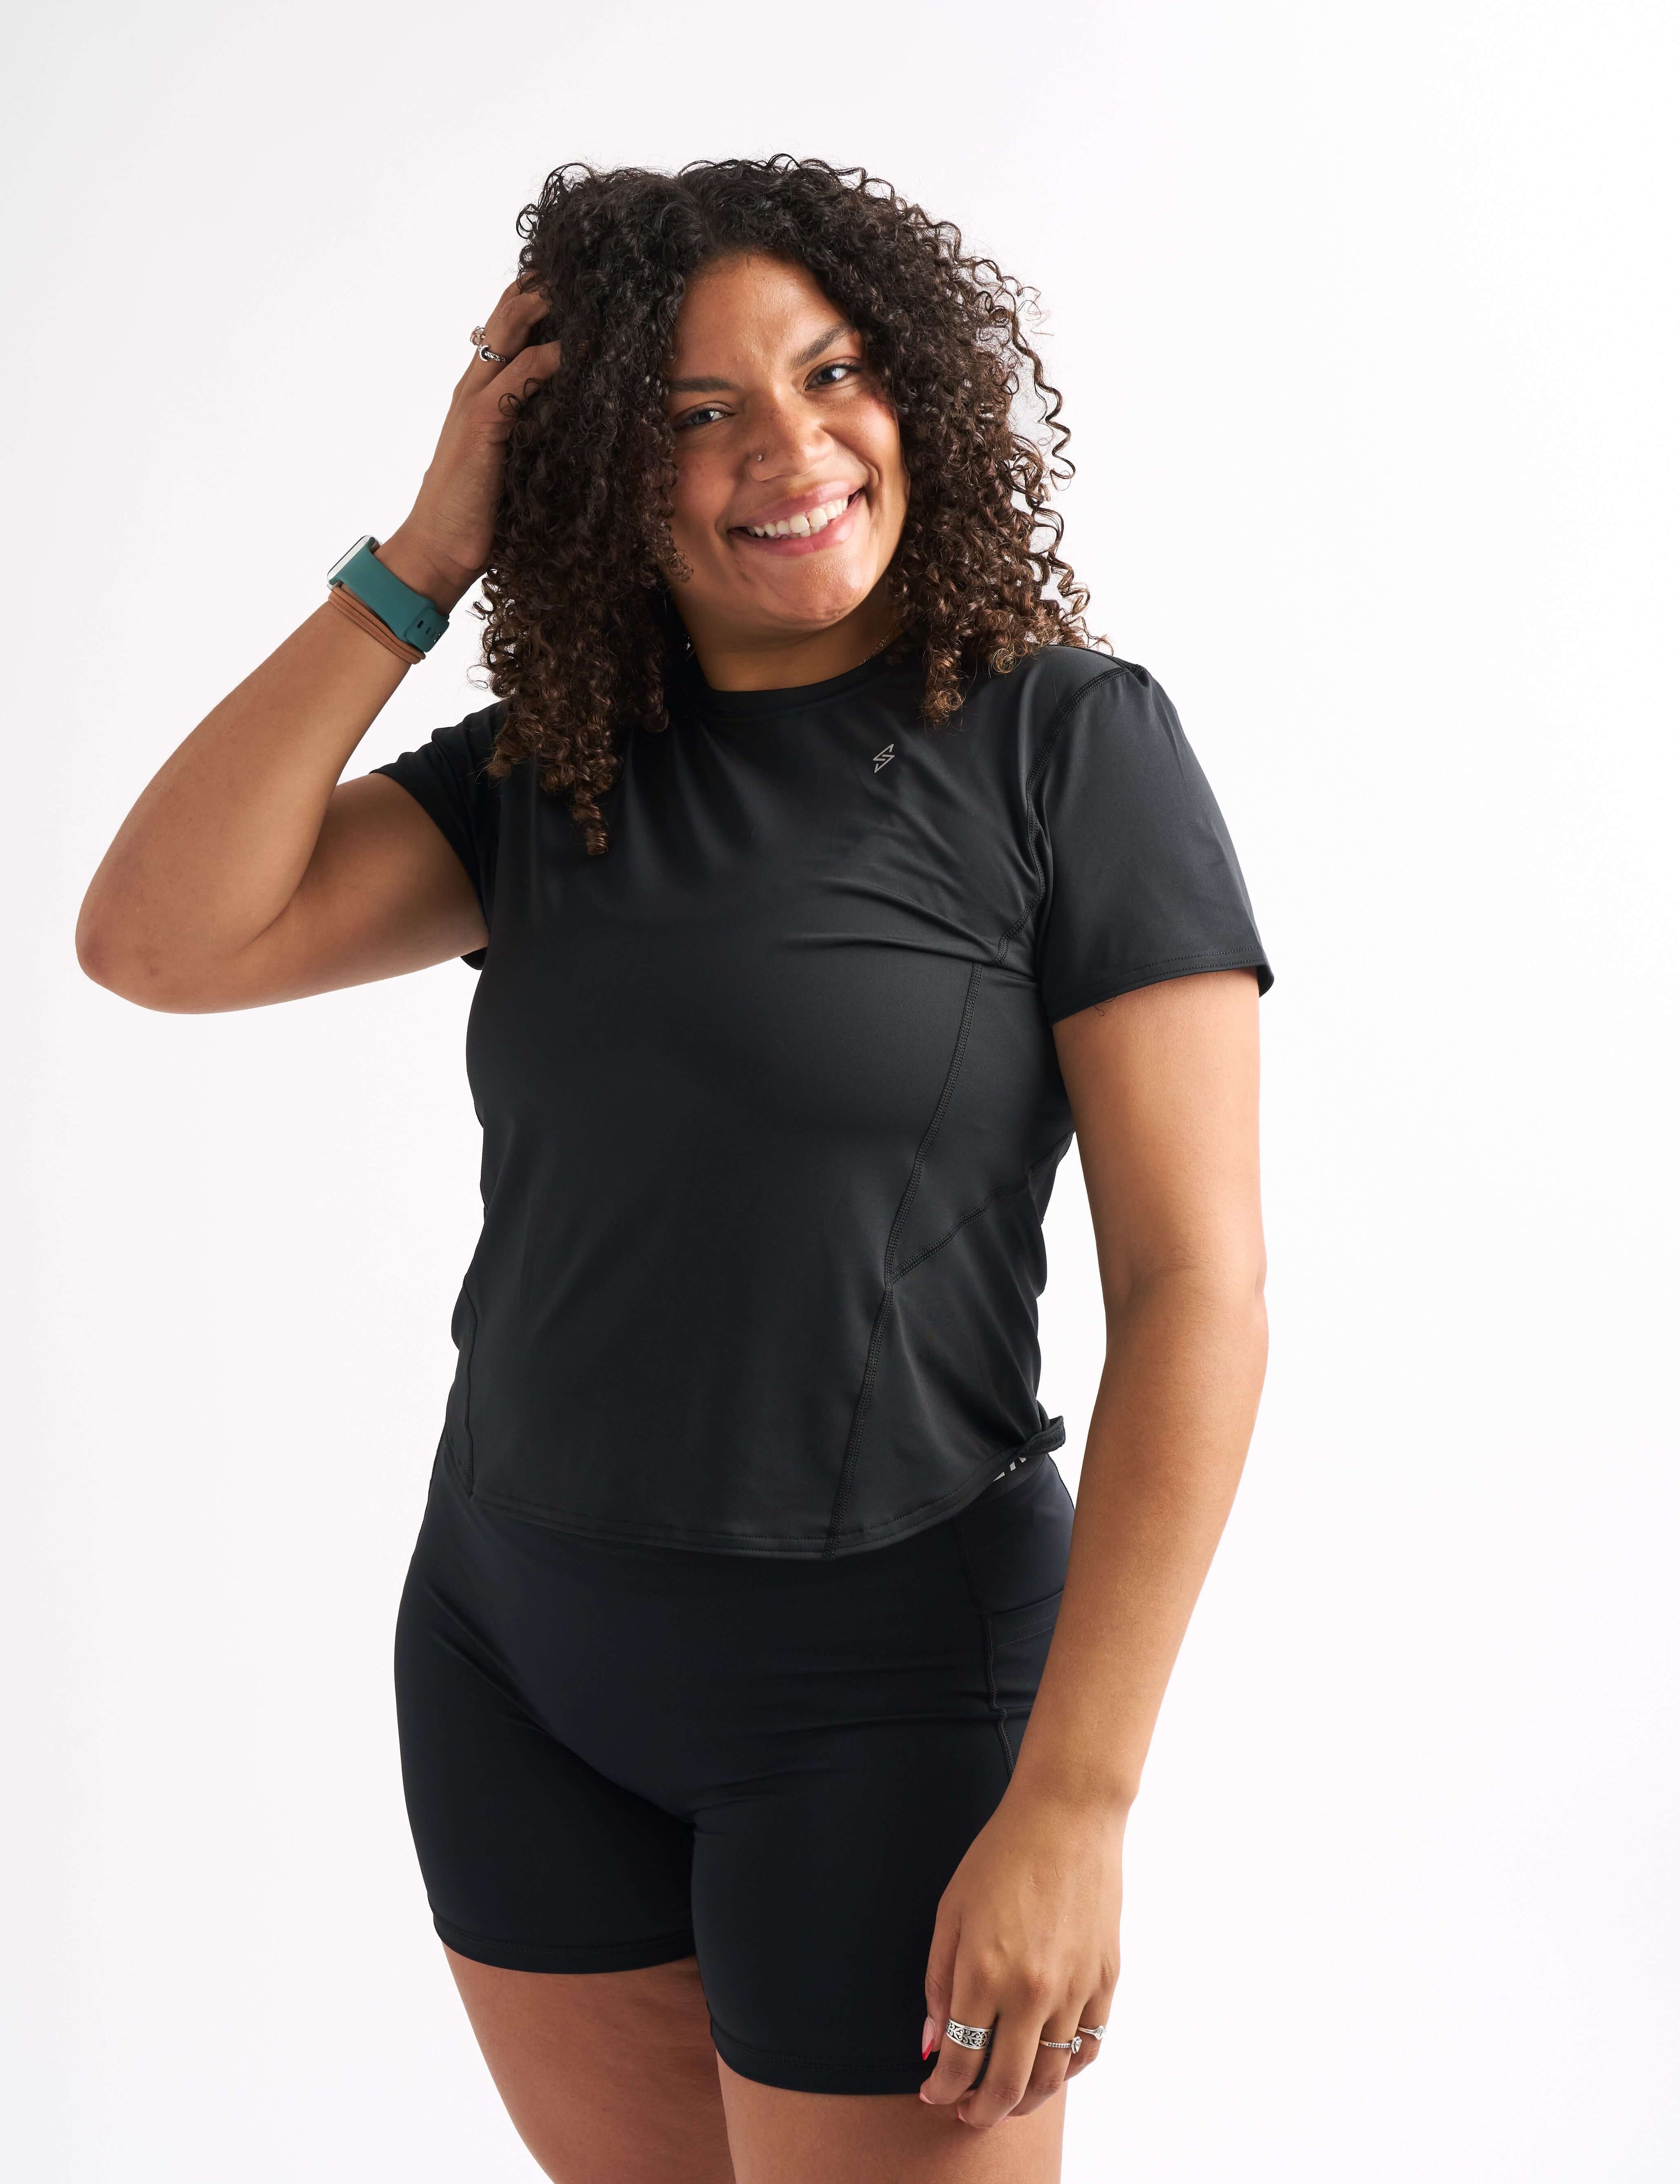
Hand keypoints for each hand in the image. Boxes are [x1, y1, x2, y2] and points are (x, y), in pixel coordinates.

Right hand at [378, 276, 560, 610]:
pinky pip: (521, 378)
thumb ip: (528, 428)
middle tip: (590, 266)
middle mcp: (474, 386)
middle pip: (508, 313)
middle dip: (546, 285)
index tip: (579, 280)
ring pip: (512, 333)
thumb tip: (568, 416)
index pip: (507, 325)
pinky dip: (550, 360)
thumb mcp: (510, 458)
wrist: (439, 549)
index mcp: (479, 391)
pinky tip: (578, 350)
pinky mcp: (483, 425)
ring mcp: (475, 401)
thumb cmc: (477, 511)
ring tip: (590, 287)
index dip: (538, 297)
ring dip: (551, 307)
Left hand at [918, 1784, 1122, 2129]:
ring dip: (1026, 2099)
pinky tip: (1050, 2067)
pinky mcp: (1106, 1979)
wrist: (1068, 1815)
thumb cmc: (1001, 1855)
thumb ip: (939, 1981)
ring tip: (1005, 2098)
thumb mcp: (951, 1911)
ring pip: (1053, 2075)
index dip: (943, 2089)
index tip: (933, 2094)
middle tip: (966, 2114)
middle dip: (981, 2111)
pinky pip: (1089, 2046)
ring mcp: (1076, 1988)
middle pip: (1008, 2084)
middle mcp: (1034, 1990)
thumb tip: (933, 2042)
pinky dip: (1069, 2068)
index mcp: (986, 1971)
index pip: (961, 2060)